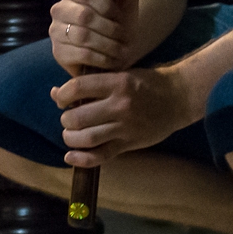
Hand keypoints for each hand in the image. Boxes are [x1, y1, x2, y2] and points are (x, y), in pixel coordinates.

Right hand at [49, 0, 138, 76]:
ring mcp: (56, 31)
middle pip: (84, 16)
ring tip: (121, 50)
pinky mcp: (58, 52)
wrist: (114, 50)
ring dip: (107, 44)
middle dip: (109, 28)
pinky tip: (112, 59)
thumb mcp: (127, 4)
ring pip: (83, 36)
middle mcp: (60, 9)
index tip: (120, 16)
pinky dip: (101, 58)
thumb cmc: (118, 23)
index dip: (106, 5)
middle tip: (124, 36)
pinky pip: (81, 54)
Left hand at [51, 66, 194, 165]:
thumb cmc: (147, 83)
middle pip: (78, 117)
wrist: (178, 97)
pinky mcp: (130, 143)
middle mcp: (120, 105)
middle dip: (66, 120)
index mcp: (117, 82)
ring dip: (70, 138)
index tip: (61, 99)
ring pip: (86, 138)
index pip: (77, 88)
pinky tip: (70, 156)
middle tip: (67, 119)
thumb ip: (90, 83)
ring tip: (70, 135)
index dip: (62, 95)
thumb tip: (55, 92)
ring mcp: (125, 126)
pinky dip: (82, 159)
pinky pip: (101, 156)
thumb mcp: (121, 74)